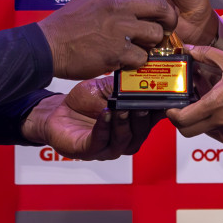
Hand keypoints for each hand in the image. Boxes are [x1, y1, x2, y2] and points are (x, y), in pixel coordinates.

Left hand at [22, 77, 160, 159]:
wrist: (57, 111)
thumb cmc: (84, 102)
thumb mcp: (108, 88)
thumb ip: (125, 85)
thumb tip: (143, 72)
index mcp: (132, 125)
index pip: (152, 120)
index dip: (160, 111)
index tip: (165, 99)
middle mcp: (123, 140)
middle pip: (140, 134)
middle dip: (142, 119)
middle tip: (143, 104)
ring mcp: (106, 148)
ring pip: (122, 141)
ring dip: (124, 124)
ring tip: (122, 109)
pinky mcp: (87, 151)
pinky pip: (99, 142)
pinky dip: (104, 128)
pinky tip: (105, 114)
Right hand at [37, 0, 178, 79]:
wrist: (49, 45)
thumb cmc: (67, 23)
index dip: (161, 4)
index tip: (162, 13)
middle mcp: (119, 7)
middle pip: (161, 11)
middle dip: (168, 21)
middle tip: (164, 30)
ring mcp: (119, 31)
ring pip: (155, 36)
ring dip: (150, 43)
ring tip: (139, 46)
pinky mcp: (117, 53)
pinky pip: (141, 57)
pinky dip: (135, 61)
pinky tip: (124, 59)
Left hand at [166, 46, 222, 137]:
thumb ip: (206, 54)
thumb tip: (188, 48)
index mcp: (215, 104)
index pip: (184, 119)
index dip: (171, 115)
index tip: (169, 106)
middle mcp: (221, 120)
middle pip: (189, 132)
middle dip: (179, 123)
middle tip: (179, 108)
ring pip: (204, 130)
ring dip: (196, 120)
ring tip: (198, 101)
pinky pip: (220, 128)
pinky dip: (213, 119)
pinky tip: (218, 103)